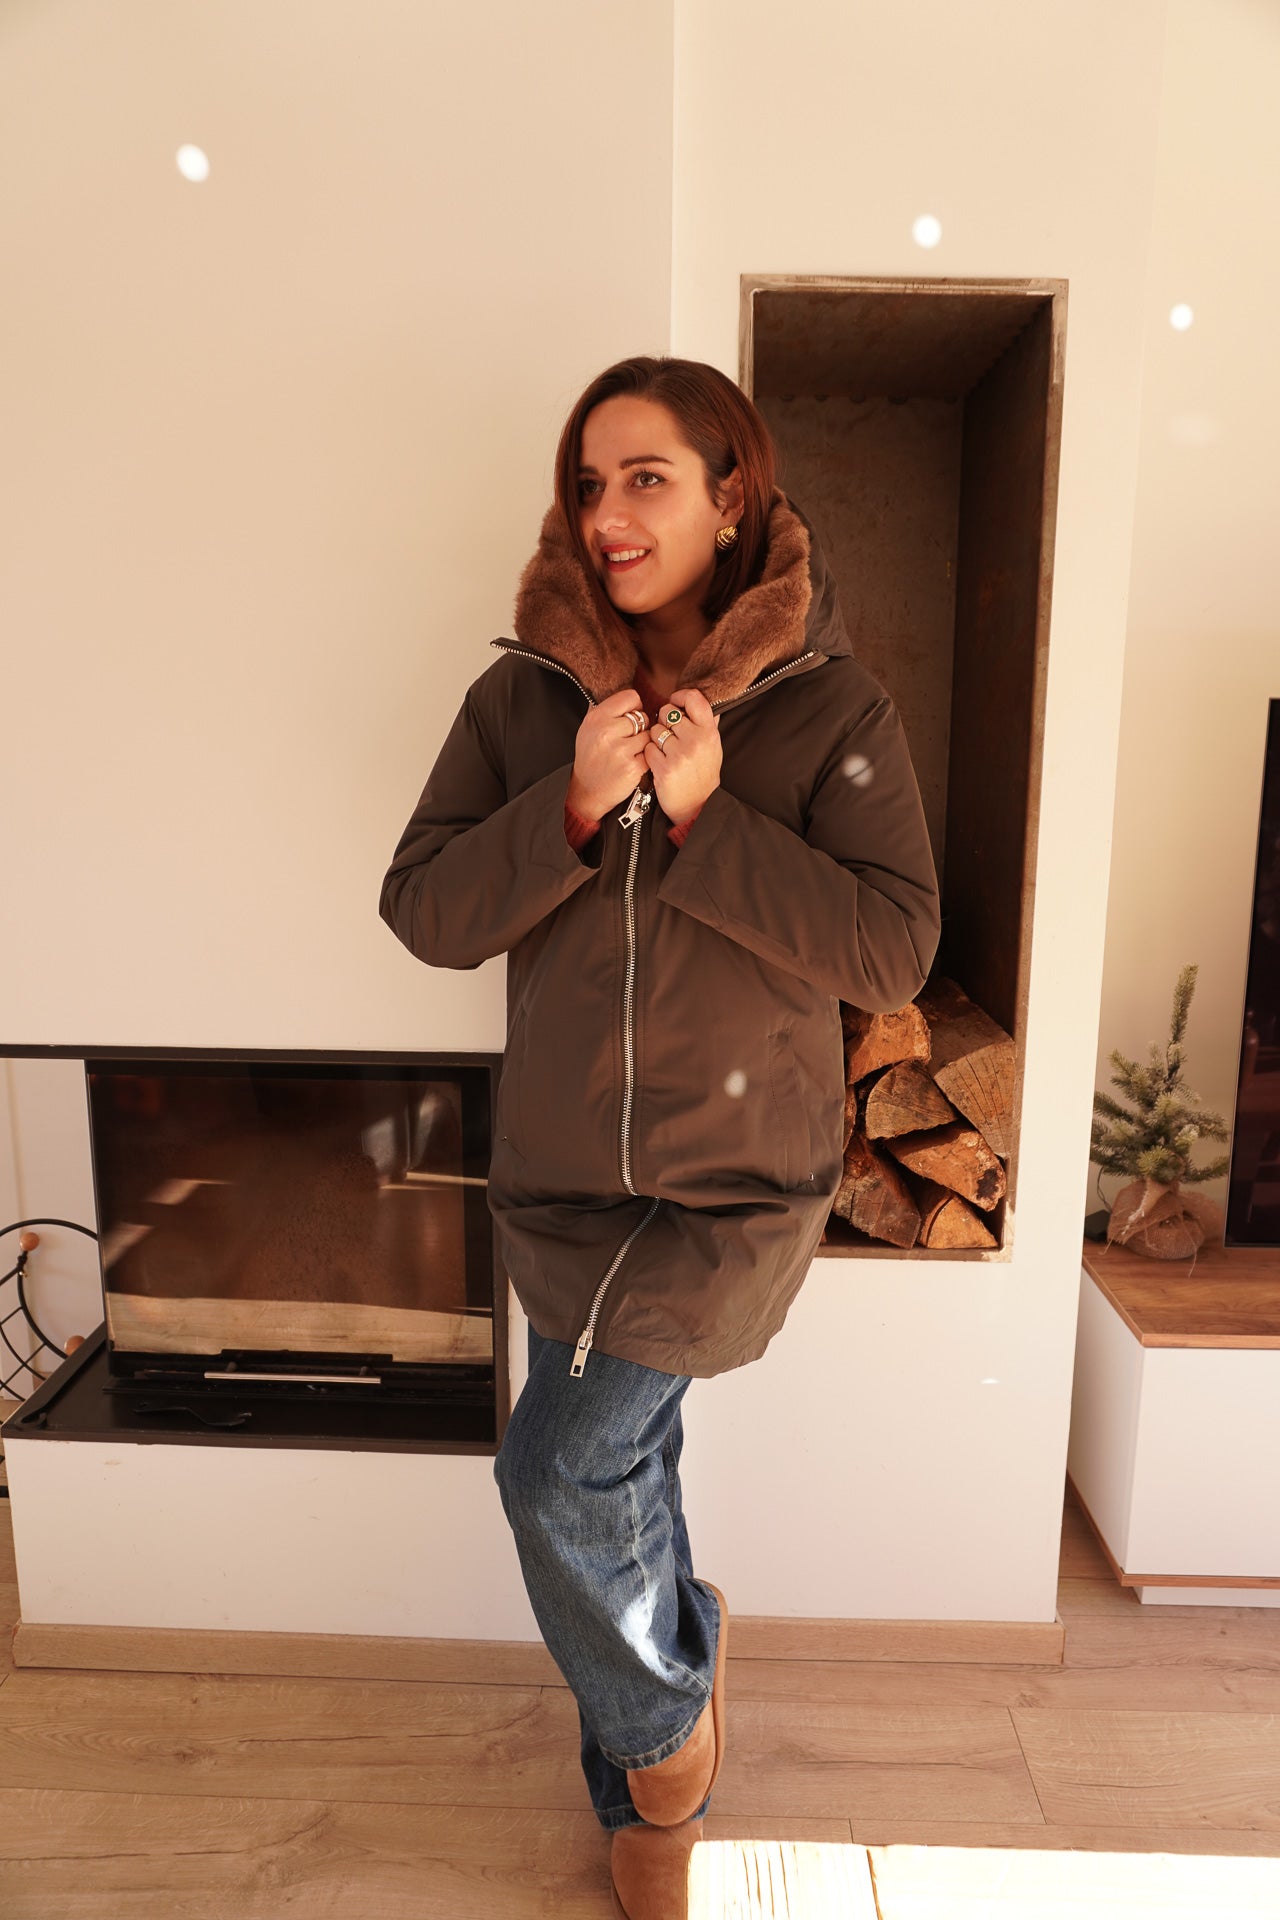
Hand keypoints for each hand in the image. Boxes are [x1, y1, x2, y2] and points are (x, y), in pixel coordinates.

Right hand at [566, 688, 651, 819]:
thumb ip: (607, 711)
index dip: (635, 708)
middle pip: (642, 717)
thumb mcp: (589, 728)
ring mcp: (620, 750)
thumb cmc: (592, 757)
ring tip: (629, 752)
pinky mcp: (632, 767)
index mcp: (596, 718)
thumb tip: (632, 697)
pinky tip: (633, 763)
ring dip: (643, 744)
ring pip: (648, 735)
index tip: (631, 718)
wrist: (588, 790)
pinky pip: (650, 753)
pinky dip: (645, 758)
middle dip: (640, 728)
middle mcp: (606, 732)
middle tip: (628, 740)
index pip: (631, 697)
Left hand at [644, 687, 720, 825]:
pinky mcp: (665, 769)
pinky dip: (650, 754)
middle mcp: (696, 740)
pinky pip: (648, 748)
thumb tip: (696, 699)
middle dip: (664, 721)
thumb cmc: (703, 773)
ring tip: (666, 752)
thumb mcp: (713, 746)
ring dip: (656, 739)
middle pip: (668, 712)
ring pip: (655, 730)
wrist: (697, 806)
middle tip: (670, 735)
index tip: (675, 702)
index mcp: (709, 732)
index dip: (680, 696)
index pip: (694, 698)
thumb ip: (706, 722)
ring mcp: (680, 755)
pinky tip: (660, 762)